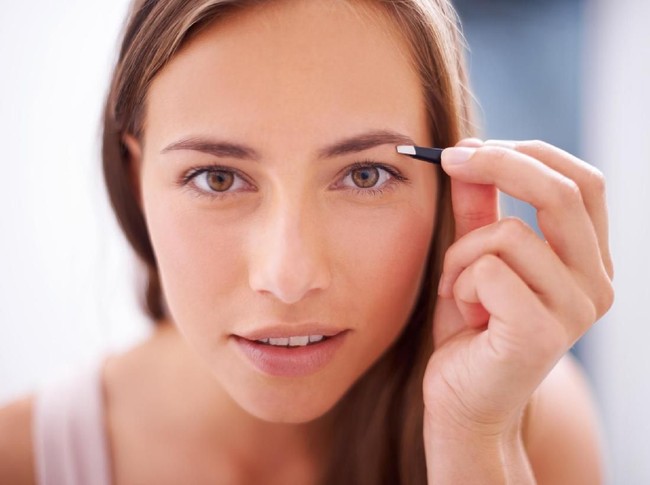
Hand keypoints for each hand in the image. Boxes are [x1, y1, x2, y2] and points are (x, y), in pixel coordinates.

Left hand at [422, 139, 613, 481]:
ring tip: (457, 286)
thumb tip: (471, 150)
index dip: (529, 151)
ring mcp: (576, 311)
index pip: (583, 181)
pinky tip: (464, 311)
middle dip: (497, 162)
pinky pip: (489, 270)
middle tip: (449, 157)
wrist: (462, 400)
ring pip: (510, 233)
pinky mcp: (542, 334)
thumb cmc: (472, 329)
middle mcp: (598, 284)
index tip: (472, 145)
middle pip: (561, 192)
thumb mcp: (475, 257)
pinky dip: (460, 281)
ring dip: (462, 251)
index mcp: (591, 260)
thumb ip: (479, 207)